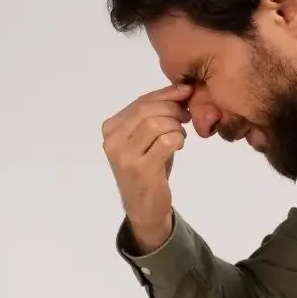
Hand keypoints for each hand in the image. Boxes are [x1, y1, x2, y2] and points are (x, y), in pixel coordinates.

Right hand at [102, 83, 192, 250]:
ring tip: (180, 135)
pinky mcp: (141, 169)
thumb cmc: (147, 170)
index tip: (185, 92)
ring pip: (157, 123)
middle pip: (148, 110)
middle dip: (173, 109)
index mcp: (111, 128)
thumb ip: (156, 115)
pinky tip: (178, 145)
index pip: (140, 102)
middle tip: (186, 116)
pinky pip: (167, 141)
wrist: (144, 208)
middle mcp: (113, 140)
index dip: (166, 94)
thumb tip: (181, 90)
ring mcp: (125, 155)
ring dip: (176, 126)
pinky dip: (178, 139)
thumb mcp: (146, 139)